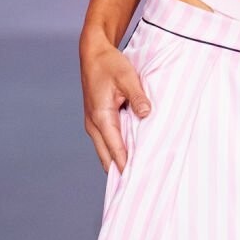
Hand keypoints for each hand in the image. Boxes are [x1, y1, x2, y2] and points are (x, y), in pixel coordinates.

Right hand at [80, 27, 149, 171]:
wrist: (94, 53)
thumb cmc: (109, 64)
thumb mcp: (127, 77)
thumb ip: (137, 96)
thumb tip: (146, 114)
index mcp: (101, 117)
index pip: (116, 150)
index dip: (127, 167)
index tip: (138, 182)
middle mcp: (94, 125)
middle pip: (108, 159)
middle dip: (122, 172)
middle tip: (141, 185)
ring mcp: (94, 124)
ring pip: (106, 152)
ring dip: (119, 163)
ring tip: (138, 175)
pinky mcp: (98, 121)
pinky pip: (107, 143)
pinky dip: (117, 152)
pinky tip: (132, 156)